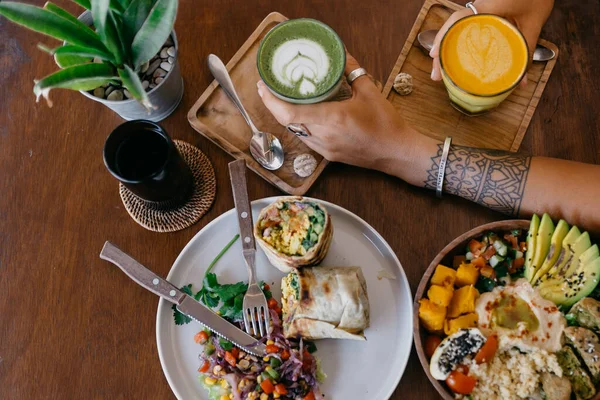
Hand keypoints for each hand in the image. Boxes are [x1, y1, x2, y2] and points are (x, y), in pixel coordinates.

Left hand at [257, 54, 421, 179]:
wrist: (396, 153)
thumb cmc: (386, 124)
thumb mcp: (370, 92)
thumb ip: (352, 72)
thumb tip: (341, 56)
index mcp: (332, 118)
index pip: (290, 113)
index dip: (271, 101)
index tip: (263, 87)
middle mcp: (324, 136)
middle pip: (287, 122)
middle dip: (274, 105)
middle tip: (267, 89)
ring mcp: (325, 148)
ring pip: (296, 132)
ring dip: (286, 117)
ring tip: (282, 100)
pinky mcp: (329, 155)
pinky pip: (307, 139)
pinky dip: (300, 126)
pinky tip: (302, 116)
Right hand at [430, 0, 553, 83]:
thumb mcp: (533, 25)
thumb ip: (526, 51)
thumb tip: (521, 82)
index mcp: (488, 7)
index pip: (458, 19)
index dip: (443, 37)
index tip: (434, 55)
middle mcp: (479, 8)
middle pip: (451, 30)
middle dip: (440, 52)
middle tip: (436, 76)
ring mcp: (479, 12)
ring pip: (455, 31)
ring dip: (446, 51)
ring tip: (441, 74)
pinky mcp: (482, 16)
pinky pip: (465, 31)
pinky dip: (457, 45)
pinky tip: (455, 61)